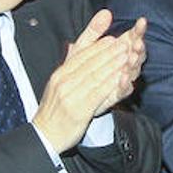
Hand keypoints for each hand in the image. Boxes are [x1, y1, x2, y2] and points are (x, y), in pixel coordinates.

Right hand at [33, 10, 145, 152]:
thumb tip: (75, 45)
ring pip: (95, 76)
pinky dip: (110, 84)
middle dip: (109, 53)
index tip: (112, 39)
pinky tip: (121, 78)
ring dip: (113, 65)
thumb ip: (70, 66)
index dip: (98, 46)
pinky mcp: (78, 109)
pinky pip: (97, 93)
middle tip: (124, 44)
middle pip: (90, 63)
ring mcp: (70, 95)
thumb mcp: (58, 84)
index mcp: (60, 74)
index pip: (80, 56)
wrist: (45, 134)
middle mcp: (64, 81)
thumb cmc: (55, 110)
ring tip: (126, 57)